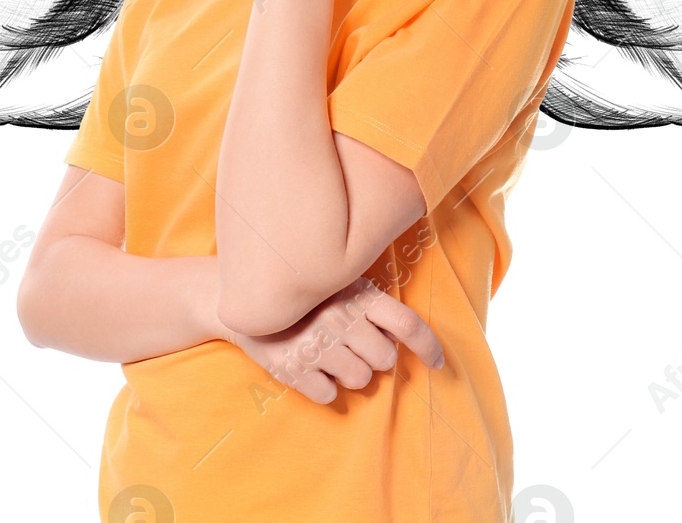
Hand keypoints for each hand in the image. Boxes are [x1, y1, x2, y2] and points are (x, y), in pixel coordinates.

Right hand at [221, 276, 445, 405]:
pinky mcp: (291, 367)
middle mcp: (339, 317)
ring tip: (328, 353)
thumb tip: (405, 337)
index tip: (438, 364)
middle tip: (353, 345)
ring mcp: (315, 342)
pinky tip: (308, 365)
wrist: (242, 298)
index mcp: (357, 293)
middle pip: (385, 359)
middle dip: (375, 357)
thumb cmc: (305, 295)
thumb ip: (373, 308)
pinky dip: (322, 386)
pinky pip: (328, 394)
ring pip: (360, 380)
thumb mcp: (342, 286)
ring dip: (349, 373)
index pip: (407, 324)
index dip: (429, 347)